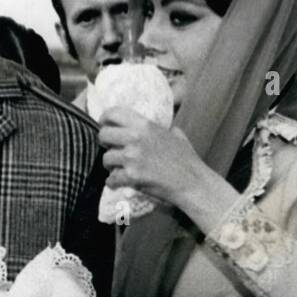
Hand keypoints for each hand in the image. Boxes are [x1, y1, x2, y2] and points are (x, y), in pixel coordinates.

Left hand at [98, 105, 236, 233]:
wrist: (192, 182)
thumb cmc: (186, 160)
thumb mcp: (175, 135)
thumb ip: (160, 129)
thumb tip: (156, 127)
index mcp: (145, 125)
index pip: (114, 113)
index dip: (105, 119)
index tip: (104, 125)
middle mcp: (136, 138)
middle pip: (104, 134)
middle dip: (105, 144)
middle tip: (113, 150)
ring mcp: (132, 157)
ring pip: (105, 159)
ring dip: (111, 166)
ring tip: (119, 169)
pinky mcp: (132, 176)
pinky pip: (111, 179)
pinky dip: (113, 183)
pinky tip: (119, 184)